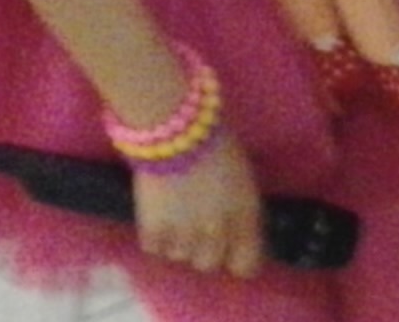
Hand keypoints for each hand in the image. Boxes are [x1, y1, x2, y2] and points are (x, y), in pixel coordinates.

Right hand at [131, 131, 263, 278]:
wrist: (176, 133)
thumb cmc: (218, 144)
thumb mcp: (243, 177)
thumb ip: (241, 209)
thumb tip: (239, 230)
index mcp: (244, 217)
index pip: (246, 265)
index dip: (238, 260)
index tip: (232, 253)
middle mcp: (216, 233)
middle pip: (209, 264)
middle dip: (205, 249)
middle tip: (198, 228)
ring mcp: (183, 237)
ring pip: (181, 258)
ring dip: (179, 242)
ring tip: (176, 216)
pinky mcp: (153, 234)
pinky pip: (156, 250)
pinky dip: (156, 238)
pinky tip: (159, 216)